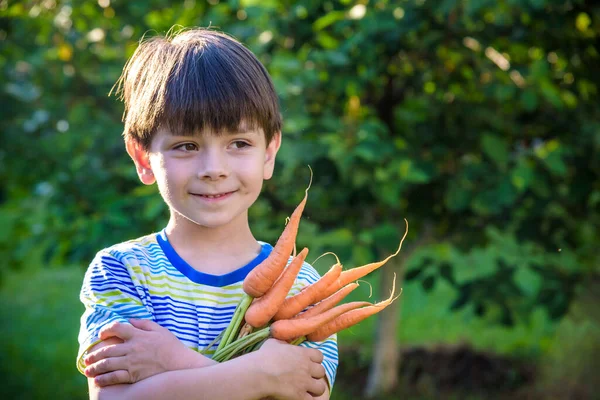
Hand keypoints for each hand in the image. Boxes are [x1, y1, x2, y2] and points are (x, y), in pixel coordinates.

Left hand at [83, 319, 215, 386]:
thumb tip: (130, 319)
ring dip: (94, 367)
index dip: (105, 330)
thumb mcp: (160, 330)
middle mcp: (132, 348)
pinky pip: (114, 377)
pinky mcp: (133, 375)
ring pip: (107, 364)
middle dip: (94, 354)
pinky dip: (104, 379)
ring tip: (87, 370)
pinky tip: (98, 380)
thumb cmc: (171, 347)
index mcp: (138, 335)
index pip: (116, 328)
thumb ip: (144, 323)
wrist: (180, 364)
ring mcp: (131, 362)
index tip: (101, 335)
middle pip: (107, 349)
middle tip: (87, 358)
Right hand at [256, 339, 326, 399]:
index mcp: (303, 354)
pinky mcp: (300, 396)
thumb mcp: (274, 343)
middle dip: (315, 375)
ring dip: (314, 389)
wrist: (259, 373)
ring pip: (320, 388)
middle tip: (307, 377)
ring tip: (306, 390)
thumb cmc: (264, 357)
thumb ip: (283, 343)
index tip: (309, 364)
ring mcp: (305, 382)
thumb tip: (285, 344)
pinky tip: (299, 397)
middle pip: (321, 372)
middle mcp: (307, 367)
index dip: (315, 360)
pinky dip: (306, 399)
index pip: (319, 356)